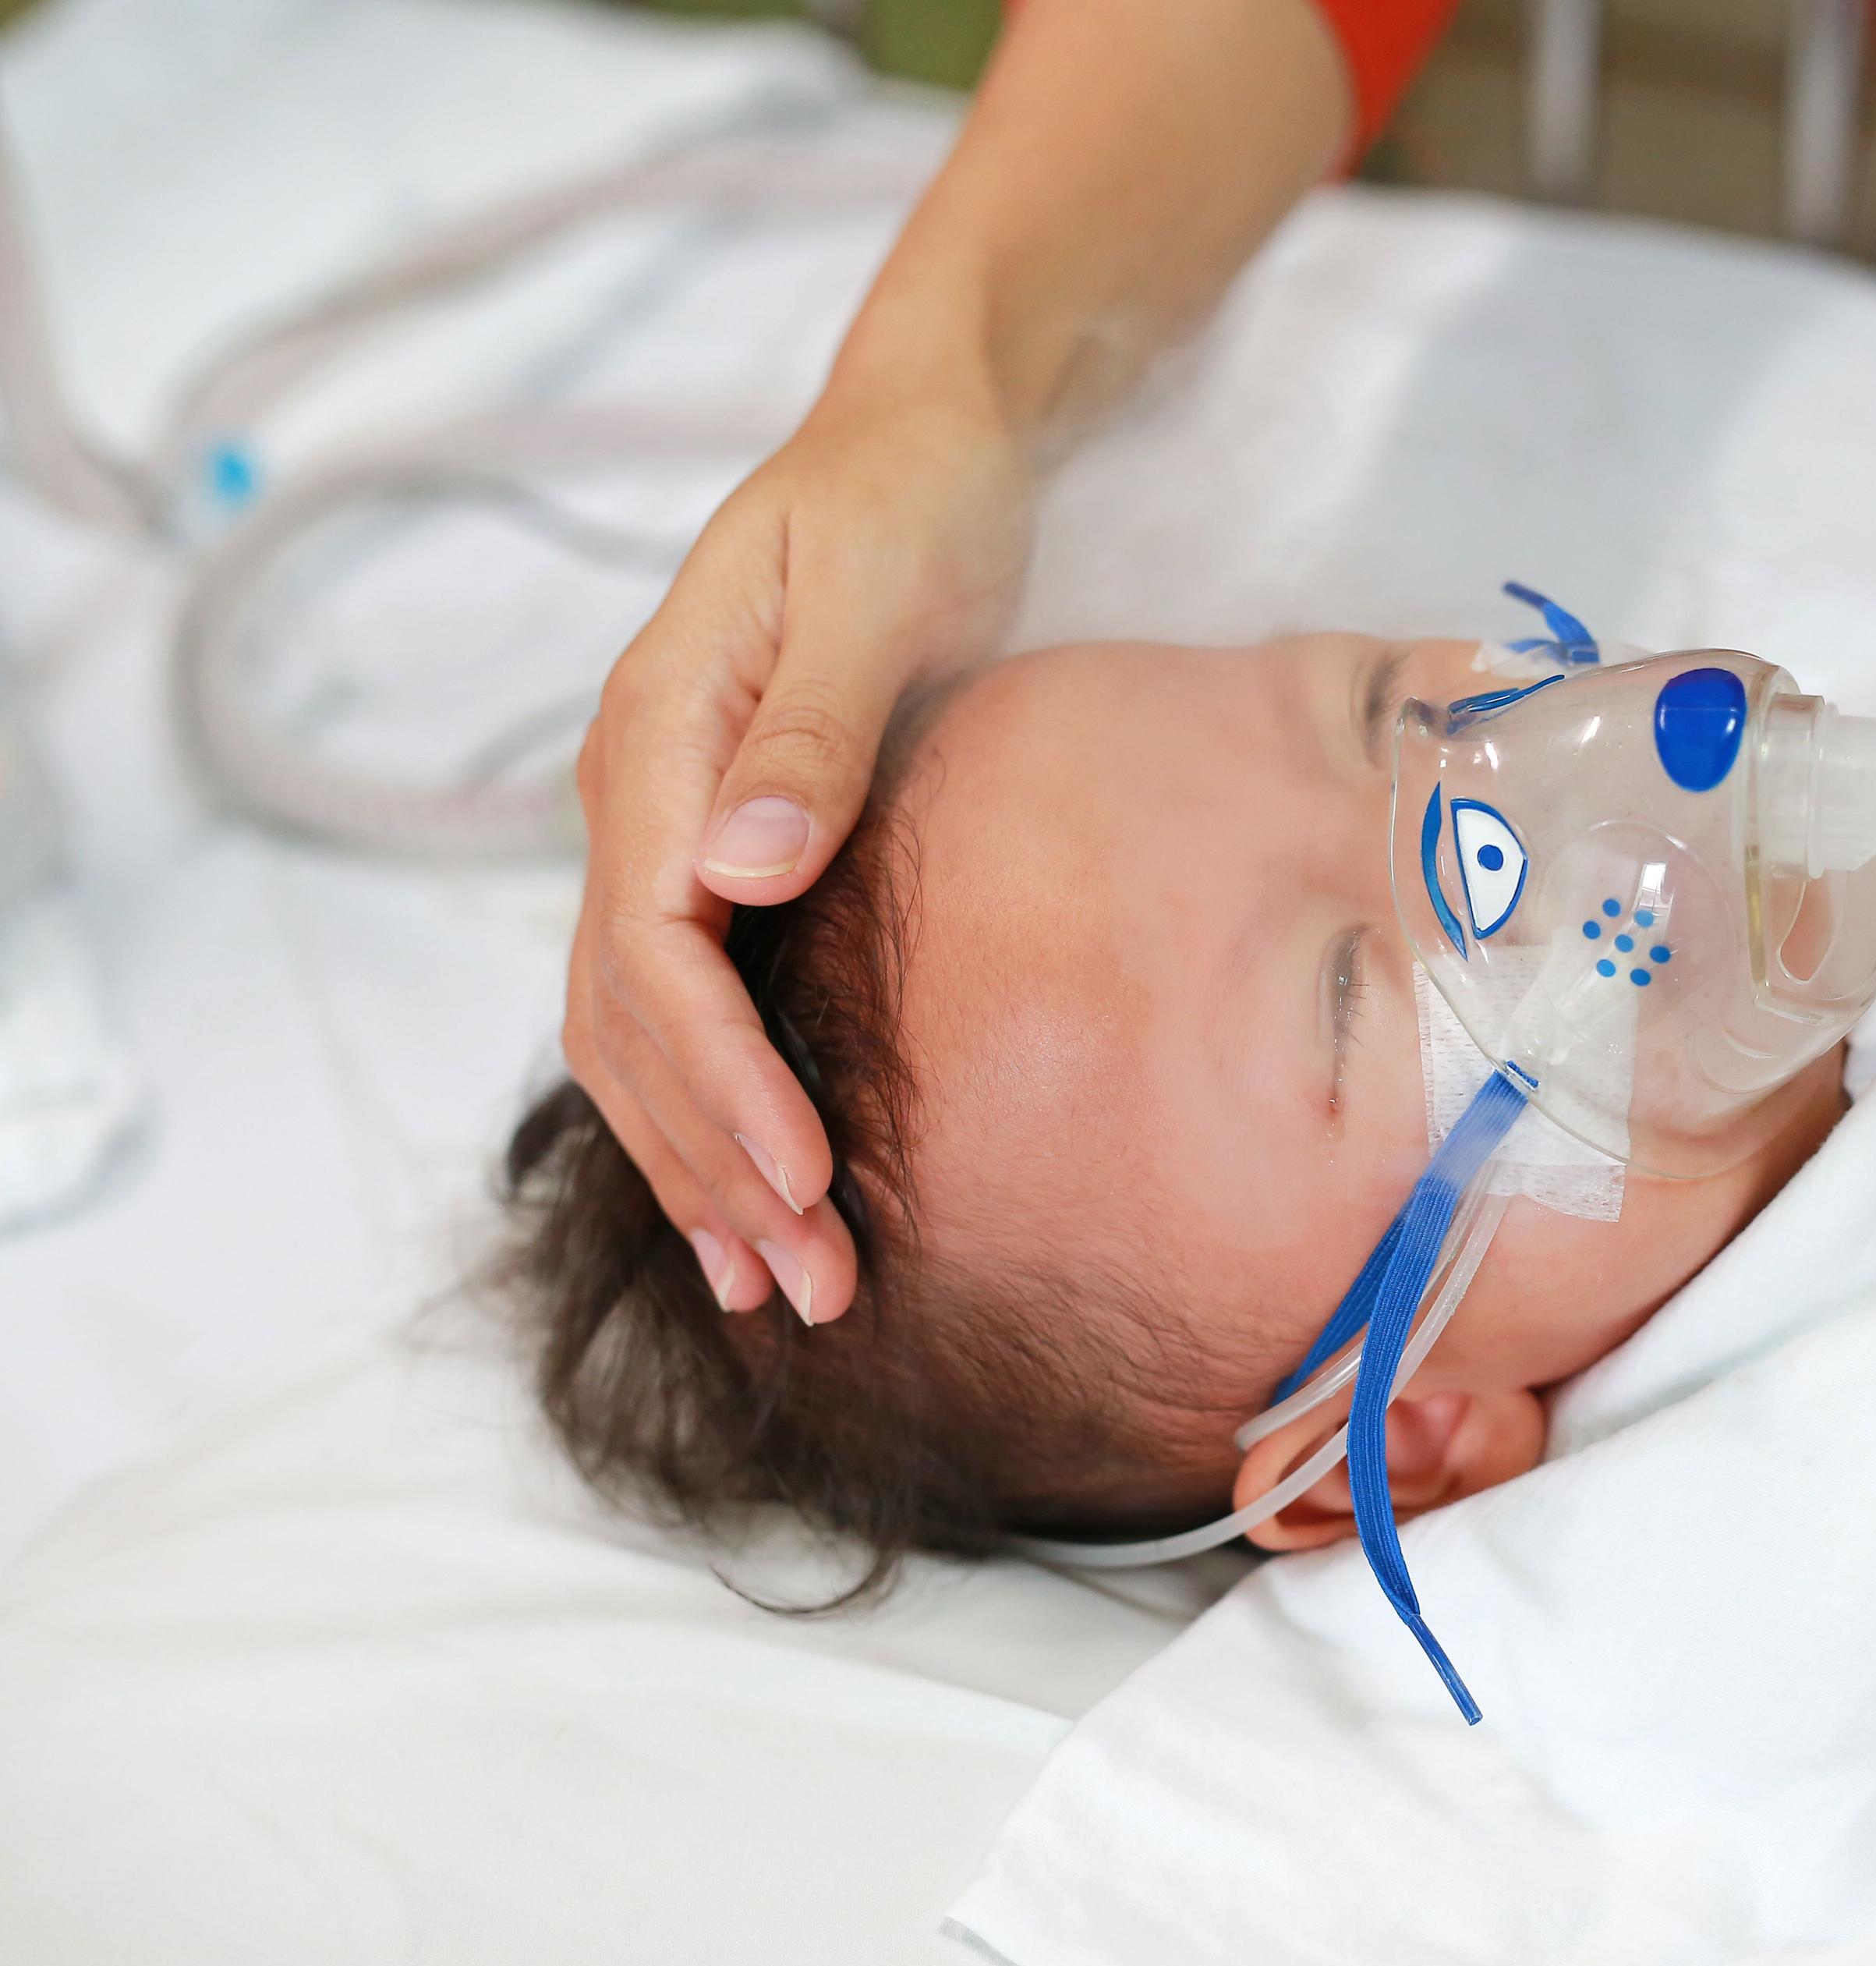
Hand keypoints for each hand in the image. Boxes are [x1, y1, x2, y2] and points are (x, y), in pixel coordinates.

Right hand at [564, 377, 1030, 1321]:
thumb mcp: (876, 589)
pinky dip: (711, 1117)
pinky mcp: (721, 858)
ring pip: (640, 1039)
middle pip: (633, 1022)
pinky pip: (684, 1013)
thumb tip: (741, 866)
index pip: (654, 950)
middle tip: (812, 1289)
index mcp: (657, 740)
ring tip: (780, 1291)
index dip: (722, 1077)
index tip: (804, 1178)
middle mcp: (638, 799)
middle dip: (714, 1163)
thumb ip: (810, 726)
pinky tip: (759, 1205)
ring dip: (703, 1168)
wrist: (921, 443)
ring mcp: (668, 833)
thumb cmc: (910, 499)